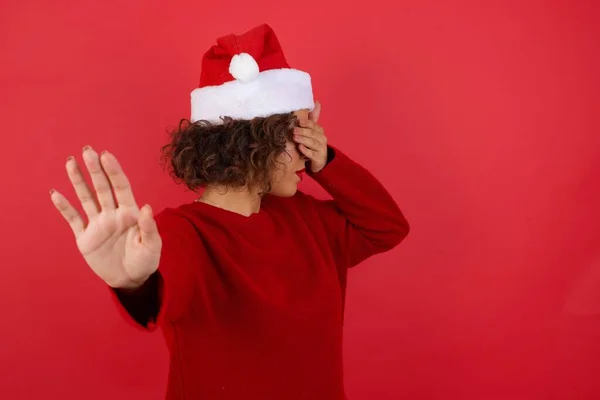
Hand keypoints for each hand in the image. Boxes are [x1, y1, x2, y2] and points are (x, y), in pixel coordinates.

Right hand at [50, 146, 161, 288]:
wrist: (131, 279)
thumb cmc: (145, 261)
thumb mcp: (152, 246)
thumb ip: (149, 227)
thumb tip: (146, 207)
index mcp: (130, 213)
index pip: (121, 187)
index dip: (114, 172)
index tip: (106, 155)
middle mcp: (112, 214)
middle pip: (102, 188)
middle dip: (95, 169)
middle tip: (87, 150)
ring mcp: (98, 224)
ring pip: (86, 198)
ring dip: (78, 181)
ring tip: (70, 162)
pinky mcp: (85, 237)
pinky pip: (73, 219)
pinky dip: (64, 207)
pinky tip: (55, 193)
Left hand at [293, 101, 327, 172]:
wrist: (317, 161)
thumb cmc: (311, 144)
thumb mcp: (311, 131)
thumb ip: (312, 118)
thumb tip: (317, 102)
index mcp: (319, 131)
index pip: (314, 125)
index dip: (307, 123)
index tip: (298, 121)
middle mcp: (322, 139)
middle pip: (313, 134)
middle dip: (303, 131)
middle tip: (293, 130)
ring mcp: (321, 149)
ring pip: (313, 143)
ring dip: (304, 140)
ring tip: (295, 138)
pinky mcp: (319, 159)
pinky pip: (313, 154)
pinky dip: (306, 151)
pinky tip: (300, 148)